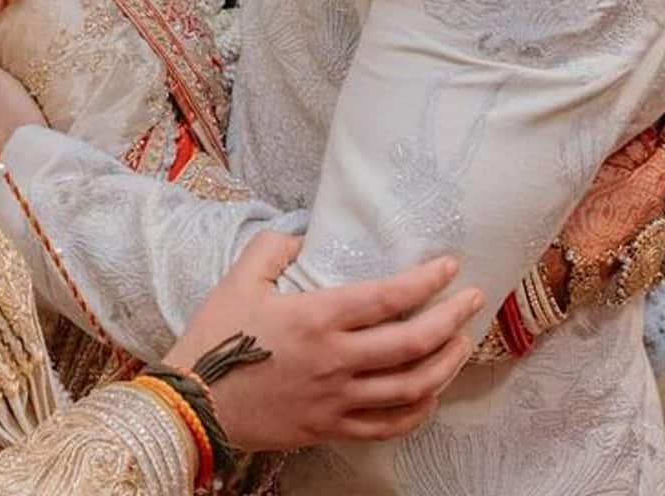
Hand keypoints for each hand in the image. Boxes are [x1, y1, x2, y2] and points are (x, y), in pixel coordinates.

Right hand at [165, 231, 481, 450]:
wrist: (194, 407)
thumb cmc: (215, 339)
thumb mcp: (239, 279)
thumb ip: (273, 247)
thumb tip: (301, 238)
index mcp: (317, 318)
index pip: (387, 297)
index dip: (425, 281)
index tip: (449, 266)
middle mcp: (337, 360)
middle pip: (413, 343)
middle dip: (452, 319)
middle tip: (473, 300)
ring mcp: (337, 400)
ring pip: (410, 387)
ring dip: (445, 364)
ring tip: (462, 343)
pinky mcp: (331, 428)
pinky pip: (388, 425)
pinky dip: (418, 409)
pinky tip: (430, 393)